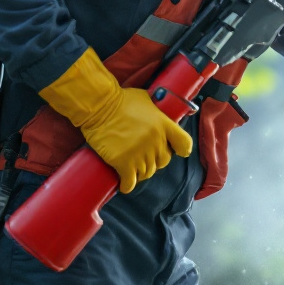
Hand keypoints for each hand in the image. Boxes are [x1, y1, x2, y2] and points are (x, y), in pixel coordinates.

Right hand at [40, 48, 193, 192]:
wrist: (99, 106)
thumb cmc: (120, 100)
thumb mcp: (146, 99)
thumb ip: (156, 110)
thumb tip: (158, 112)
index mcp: (164, 124)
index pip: (184, 144)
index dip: (180, 150)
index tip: (176, 151)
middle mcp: (156, 140)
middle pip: (163, 161)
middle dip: (155, 161)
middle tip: (143, 156)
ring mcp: (140, 152)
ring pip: (147, 173)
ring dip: (140, 172)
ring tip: (132, 167)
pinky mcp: (123, 162)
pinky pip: (130, 181)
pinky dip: (128, 184)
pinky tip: (125, 184)